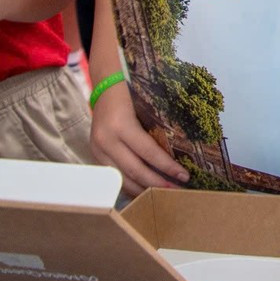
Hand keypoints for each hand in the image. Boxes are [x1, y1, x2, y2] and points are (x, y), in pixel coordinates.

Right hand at [88, 80, 189, 195]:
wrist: (105, 86)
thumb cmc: (132, 92)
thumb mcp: (146, 106)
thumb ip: (157, 128)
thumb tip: (180, 152)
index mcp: (120, 126)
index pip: (148, 152)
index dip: (167, 167)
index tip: (184, 176)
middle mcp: (106, 140)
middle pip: (134, 170)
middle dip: (157, 183)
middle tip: (176, 190)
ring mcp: (97, 150)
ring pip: (122, 178)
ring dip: (143, 190)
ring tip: (162, 194)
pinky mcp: (95, 155)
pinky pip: (114, 176)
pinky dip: (129, 185)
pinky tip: (144, 191)